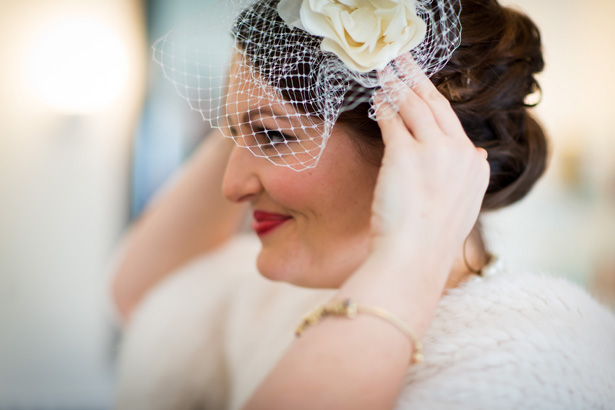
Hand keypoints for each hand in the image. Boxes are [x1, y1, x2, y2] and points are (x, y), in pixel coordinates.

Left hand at [370, 58, 489, 264]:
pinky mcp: (406, 154)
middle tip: (402, 62)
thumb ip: (469, 177)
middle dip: (417, 80)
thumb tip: (475, 154)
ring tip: (385, 72)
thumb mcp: (462, 207)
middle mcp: (461, 154)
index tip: (422, 88)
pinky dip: (384, 105)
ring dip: (399, 85)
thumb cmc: (429, 242)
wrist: (414, 259)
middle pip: (436, 105)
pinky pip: (393, 120)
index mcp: (475, 167)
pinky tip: (377, 96)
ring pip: (415, 106)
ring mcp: (435, 152)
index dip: (434, 100)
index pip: (453, 123)